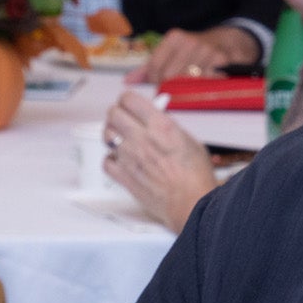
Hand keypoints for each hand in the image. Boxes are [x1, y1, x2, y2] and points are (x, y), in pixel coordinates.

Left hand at [103, 90, 219, 231]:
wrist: (191, 203)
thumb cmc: (196, 176)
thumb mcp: (190, 140)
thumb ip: (169, 127)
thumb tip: (157, 119)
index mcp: (160, 126)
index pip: (129, 99)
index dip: (128, 100)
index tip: (130, 104)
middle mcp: (142, 139)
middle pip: (113, 114)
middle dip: (117, 113)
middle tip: (124, 119)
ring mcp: (130, 158)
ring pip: (106, 135)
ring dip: (112, 133)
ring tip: (121, 138)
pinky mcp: (124, 176)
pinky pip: (106, 161)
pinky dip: (111, 159)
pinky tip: (120, 159)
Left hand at [137, 24, 255, 83]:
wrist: (228, 42)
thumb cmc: (194, 52)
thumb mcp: (171, 54)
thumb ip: (148, 68)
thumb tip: (127, 82)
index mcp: (174, 38)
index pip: (155, 67)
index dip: (155, 82)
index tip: (161, 87)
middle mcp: (189, 41)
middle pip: (170, 76)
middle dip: (170, 88)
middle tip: (175, 93)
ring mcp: (207, 50)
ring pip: (188, 82)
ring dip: (188, 91)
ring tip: (189, 90)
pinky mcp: (221, 60)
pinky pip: (206, 83)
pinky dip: (204, 89)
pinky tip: (204, 87)